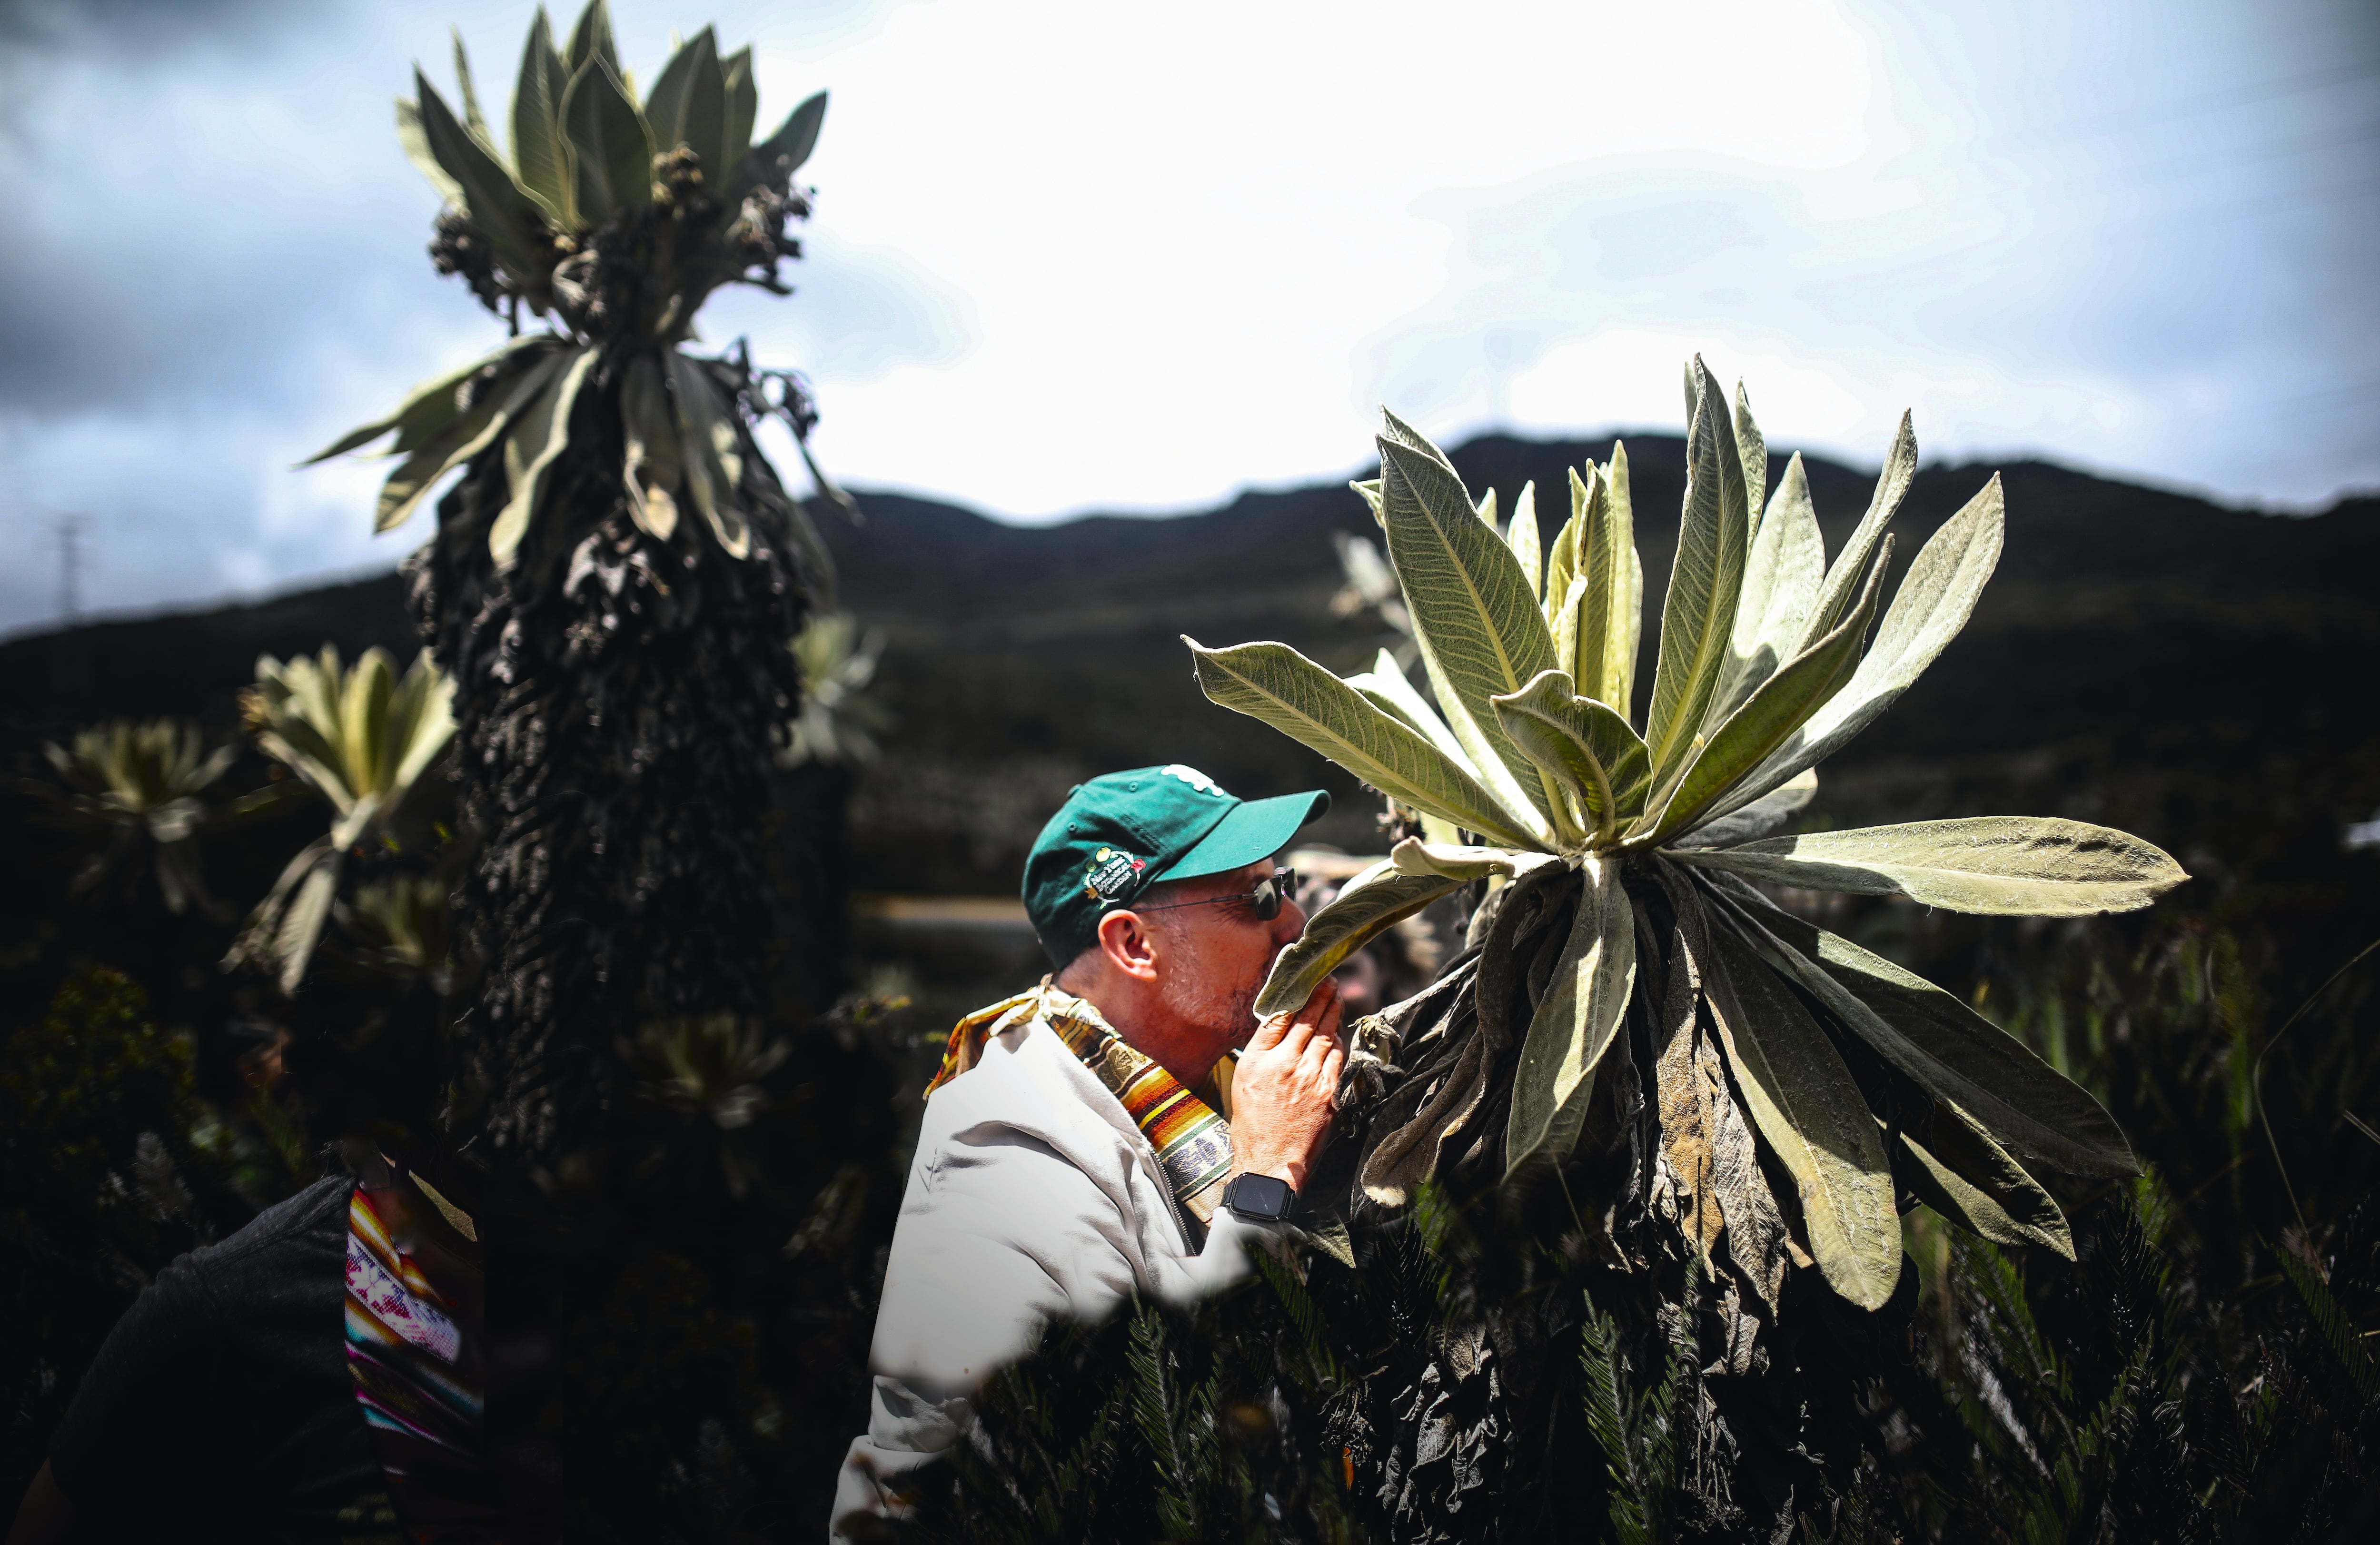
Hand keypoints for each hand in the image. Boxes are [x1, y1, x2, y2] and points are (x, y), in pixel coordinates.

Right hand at [1227, 979, 1345, 1192]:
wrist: (1269, 1162)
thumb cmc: (1252, 1125)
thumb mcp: (1243, 1082)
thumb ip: (1261, 1053)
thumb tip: (1279, 1028)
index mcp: (1258, 1060)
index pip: (1279, 1016)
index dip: (1295, 995)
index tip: (1304, 982)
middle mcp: (1284, 1064)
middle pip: (1307, 1019)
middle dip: (1320, 995)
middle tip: (1329, 981)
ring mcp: (1309, 1077)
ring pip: (1326, 1034)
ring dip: (1333, 1012)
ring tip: (1336, 998)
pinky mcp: (1327, 1091)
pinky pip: (1337, 1057)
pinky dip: (1338, 1041)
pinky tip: (1338, 1032)